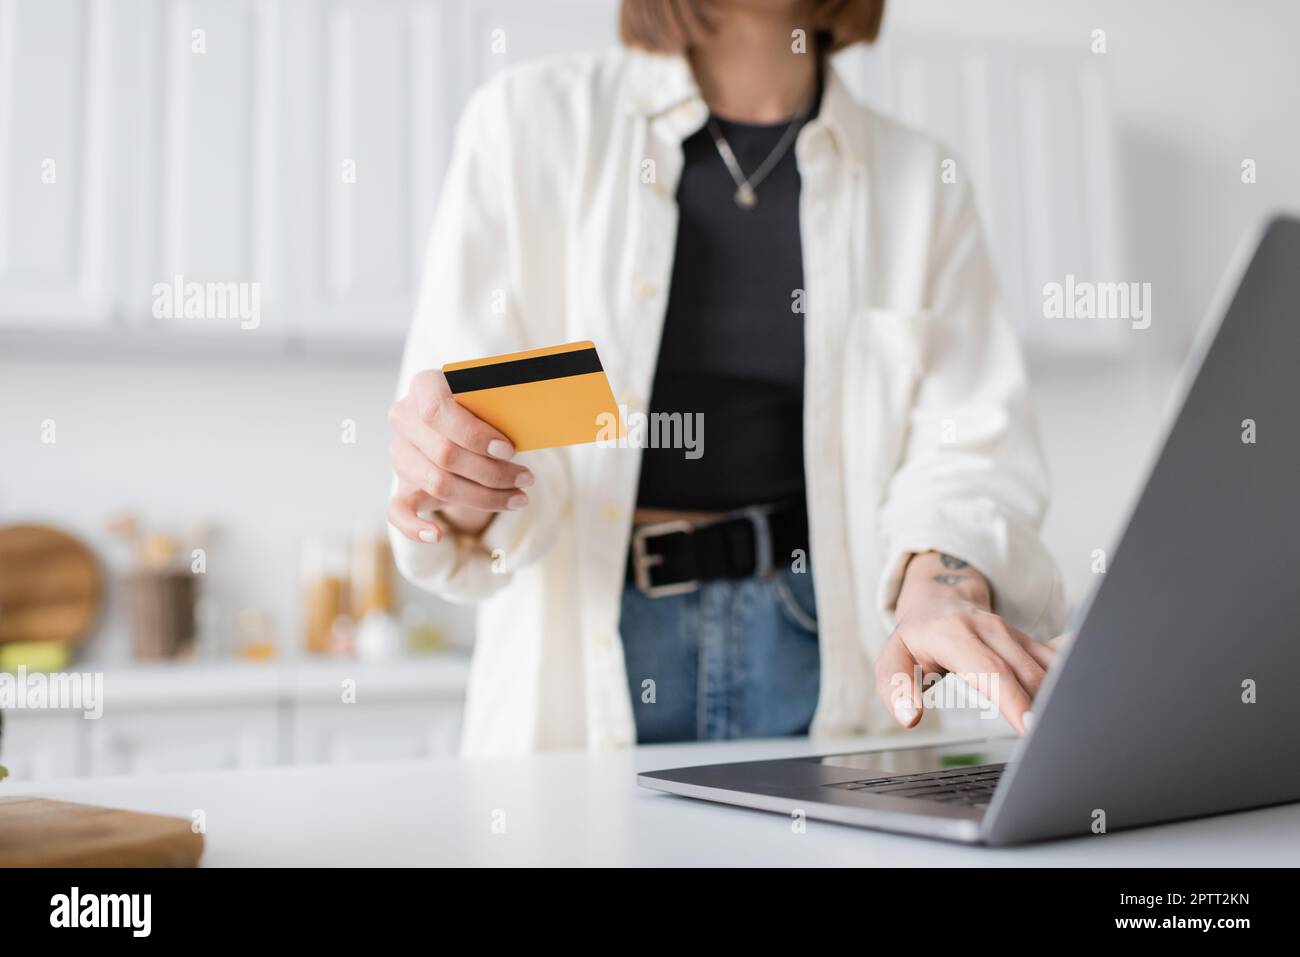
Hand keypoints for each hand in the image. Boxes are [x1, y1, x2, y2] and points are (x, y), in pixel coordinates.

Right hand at [387, 369, 533, 542]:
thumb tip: (536, 420)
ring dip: (484, 497)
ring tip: (519, 498)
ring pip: (439, 483)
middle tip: (527, 478)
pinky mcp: (402, 485)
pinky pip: (398, 512)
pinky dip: (415, 527)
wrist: (457, 429)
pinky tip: (436, 536)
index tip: (509, 450)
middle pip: (445, 454)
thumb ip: (503, 405)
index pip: (438, 411)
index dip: (474, 434)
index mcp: (424, 386)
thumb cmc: (482, 410)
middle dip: (492, 472)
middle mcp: (404, 418)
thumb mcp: (492, 398)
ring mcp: (400, 454)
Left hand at [874, 551, 1063, 733]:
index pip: (989, 670)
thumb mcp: (892, 658)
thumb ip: (894, 687)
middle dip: (1042, 708)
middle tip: (1053, 743)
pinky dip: (1075, 676)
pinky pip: (1058, 658)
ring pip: (1047, 667)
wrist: (939, 600)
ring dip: (1061, 697)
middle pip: (1025, 673)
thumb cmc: (916, 637)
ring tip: (1073, 728)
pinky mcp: (1030, 642)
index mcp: (955, 634)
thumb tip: (909, 716)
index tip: (1029, 728)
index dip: (1012, 699)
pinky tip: (1092, 692)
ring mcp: (1014, 634)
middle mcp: (990, 630)